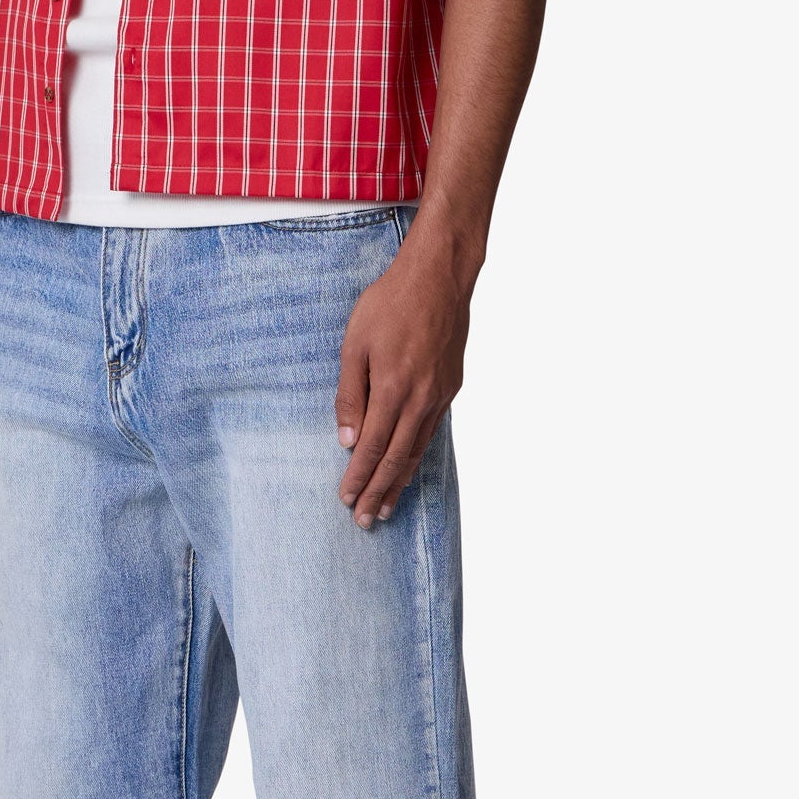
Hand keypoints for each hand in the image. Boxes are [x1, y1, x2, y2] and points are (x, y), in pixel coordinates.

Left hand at [334, 228, 472, 526]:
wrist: (439, 276)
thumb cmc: (390, 303)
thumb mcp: (355, 344)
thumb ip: (350, 395)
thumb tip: (347, 439)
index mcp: (393, 390)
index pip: (372, 448)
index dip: (359, 478)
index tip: (347, 500)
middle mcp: (420, 400)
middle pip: (397, 459)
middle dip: (379, 493)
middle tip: (366, 521)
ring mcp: (440, 396)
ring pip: (417, 450)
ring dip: (400, 481)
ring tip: (387, 507)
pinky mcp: (451, 387)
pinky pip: (431, 432)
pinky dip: (417, 456)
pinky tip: (408, 466)